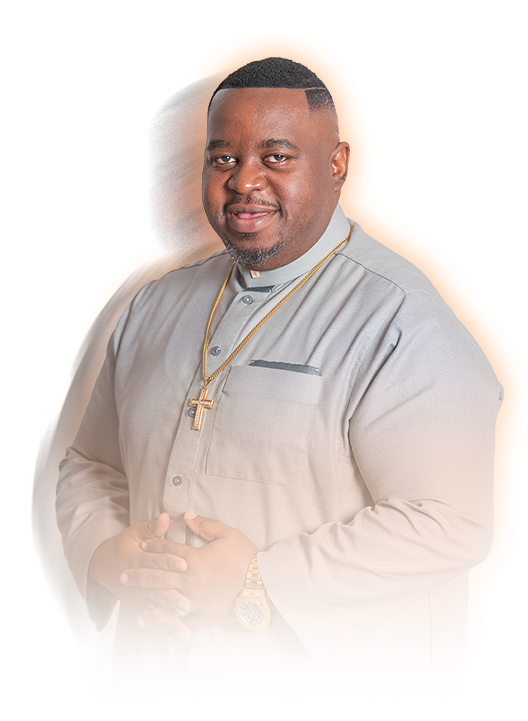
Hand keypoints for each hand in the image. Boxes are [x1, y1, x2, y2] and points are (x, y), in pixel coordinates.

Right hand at [88, 513, 191, 625]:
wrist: (103, 565)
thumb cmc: (125, 545)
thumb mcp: (134, 532)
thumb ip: (151, 528)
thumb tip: (166, 518)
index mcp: (140, 559)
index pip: (156, 560)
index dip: (169, 561)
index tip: (184, 564)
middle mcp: (140, 580)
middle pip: (158, 587)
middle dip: (172, 595)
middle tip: (187, 602)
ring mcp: (141, 596)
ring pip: (158, 607)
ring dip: (172, 617)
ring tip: (186, 627)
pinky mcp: (143, 606)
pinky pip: (157, 619)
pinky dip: (169, 627)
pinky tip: (183, 636)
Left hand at [124, 511, 258, 638]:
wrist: (262, 585)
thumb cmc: (247, 558)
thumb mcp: (228, 534)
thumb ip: (205, 525)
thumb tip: (186, 516)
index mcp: (194, 560)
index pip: (166, 551)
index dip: (152, 547)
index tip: (140, 546)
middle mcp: (189, 581)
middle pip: (156, 577)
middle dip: (138, 575)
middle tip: (123, 575)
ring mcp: (194, 601)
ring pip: (164, 603)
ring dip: (147, 604)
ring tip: (134, 605)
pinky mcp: (203, 617)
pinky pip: (183, 624)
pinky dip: (170, 627)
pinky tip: (159, 630)